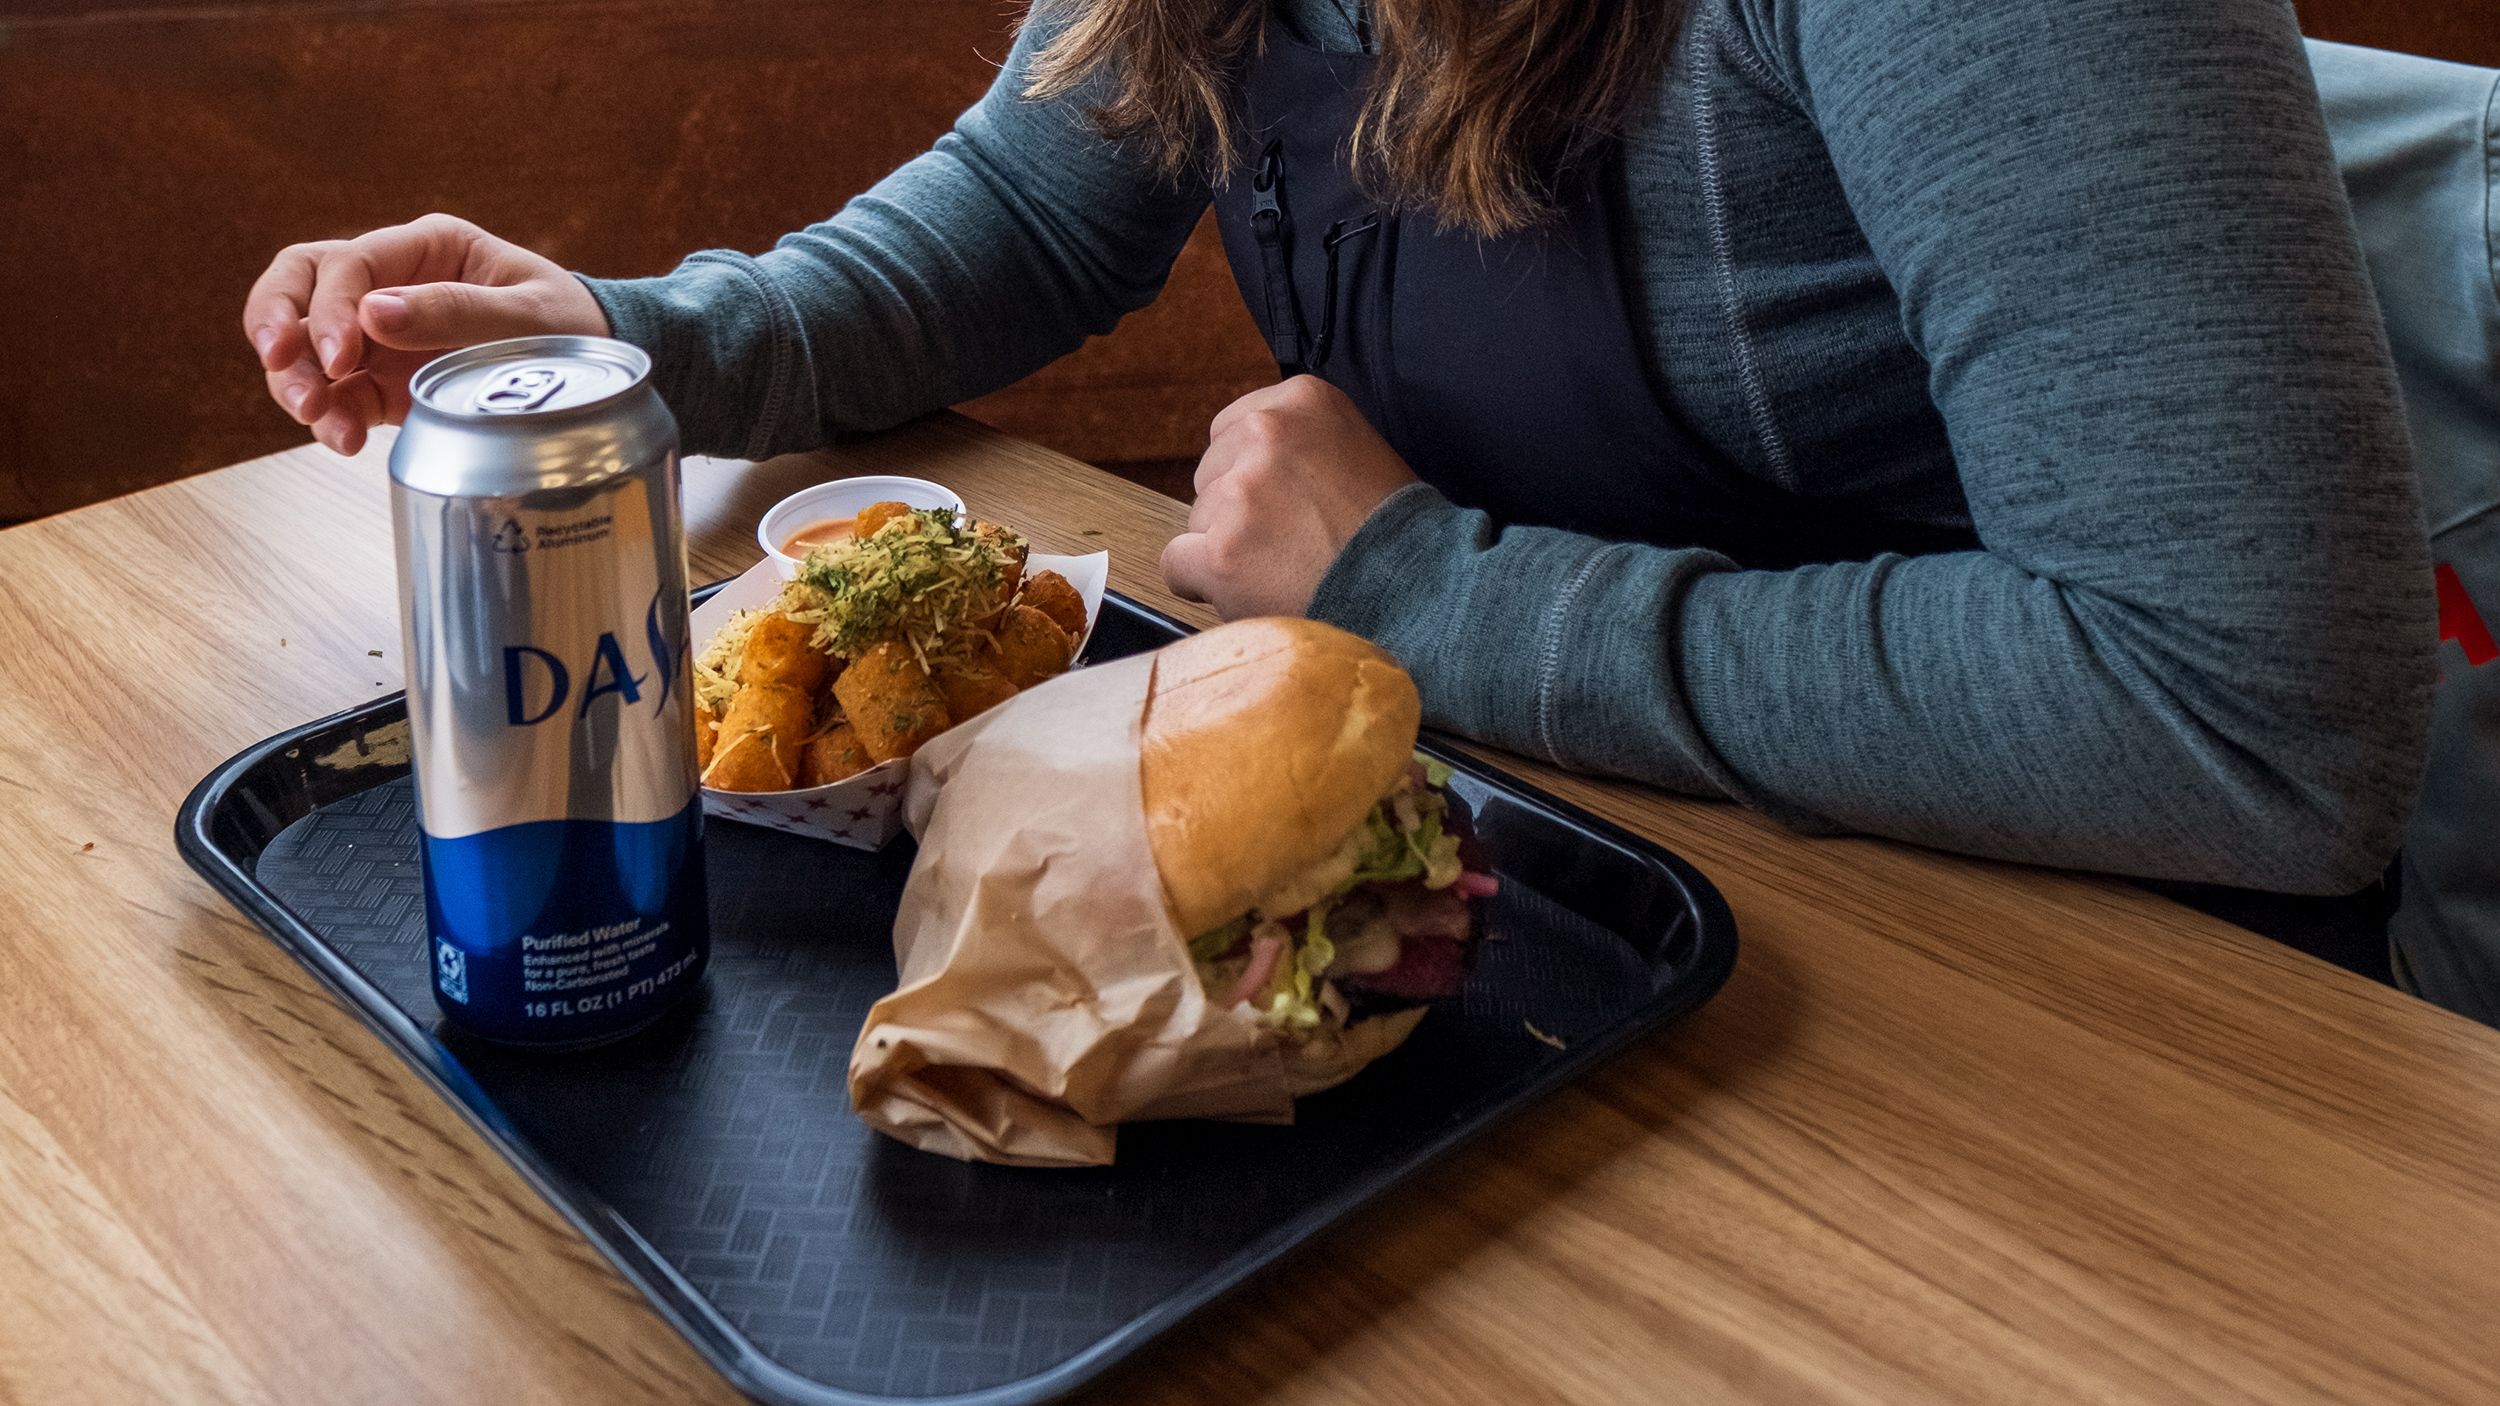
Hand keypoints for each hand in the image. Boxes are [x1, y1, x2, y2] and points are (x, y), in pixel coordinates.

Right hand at [242, 213, 609, 455]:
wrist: (598, 368)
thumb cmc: (571, 324)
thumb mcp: (530, 314)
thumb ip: (457, 311)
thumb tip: (374, 313)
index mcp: (428, 248)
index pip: (348, 262)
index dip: (331, 307)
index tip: (343, 355)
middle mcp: (392, 284)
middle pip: (300, 284)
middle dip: (276, 322)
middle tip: (280, 364)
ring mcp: (382, 334)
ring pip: (305, 343)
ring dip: (295, 378)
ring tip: (315, 415)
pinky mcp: (385, 381)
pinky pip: (339, 394)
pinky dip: (331, 417)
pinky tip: (343, 439)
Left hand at [1161, 376, 1420, 618]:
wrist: (1419, 591)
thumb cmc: (1395, 531)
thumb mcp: (1358, 448)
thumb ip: (1302, 441)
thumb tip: (1245, 462)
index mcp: (1302, 399)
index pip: (1234, 428)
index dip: (1252, 472)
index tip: (1282, 501)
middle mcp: (1266, 433)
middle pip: (1211, 472)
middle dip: (1237, 508)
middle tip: (1289, 541)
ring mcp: (1241, 492)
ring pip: (1197, 519)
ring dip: (1228, 548)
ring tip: (1285, 569)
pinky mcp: (1220, 550)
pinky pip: (1176, 564)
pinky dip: (1200, 584)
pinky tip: (1245, 592)